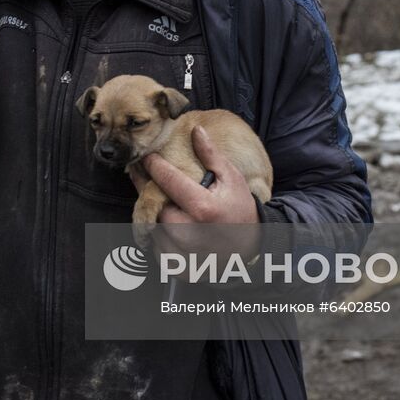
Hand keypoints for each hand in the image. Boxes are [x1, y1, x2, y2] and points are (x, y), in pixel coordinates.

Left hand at [138, 126, 260, 258]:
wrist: (250, 249)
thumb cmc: (240, 209)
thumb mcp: (232, 178)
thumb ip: (211, 155)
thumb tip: (196, 130)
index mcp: (202, 207)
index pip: (166, 180)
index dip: (154, 165)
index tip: (148, 158)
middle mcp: (189, 232)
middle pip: (155, 206)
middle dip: (153, 194)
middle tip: (152, 183)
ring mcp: (183, 253)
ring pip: (154, 228)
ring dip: (158, 217)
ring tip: (171, 208)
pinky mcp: (179, 269)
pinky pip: (158, 249)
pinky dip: (162, 238)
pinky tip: (176, 229)